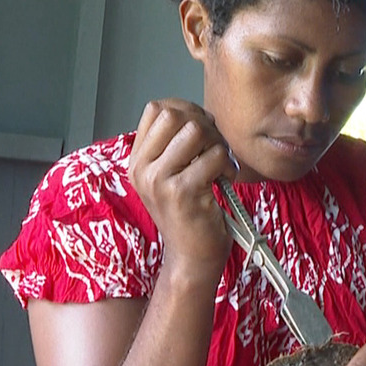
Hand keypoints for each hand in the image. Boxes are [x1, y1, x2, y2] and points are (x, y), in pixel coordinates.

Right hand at [126, 99, 238, 283]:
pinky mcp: (182, 193)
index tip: (202, 130)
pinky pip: (214, 157)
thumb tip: (199, 115)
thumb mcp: (170, 176)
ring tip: (221, 164)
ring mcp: (159, 181)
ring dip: (218, 143)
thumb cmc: (189, 214)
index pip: (156, 108)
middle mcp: (142, 169)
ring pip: (196, 131)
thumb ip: (175, 144)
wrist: (191, 257)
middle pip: (174, 114)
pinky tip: (226, 181)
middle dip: (204, 124)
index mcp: (137, 161)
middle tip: (214, 147)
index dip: (186, 110)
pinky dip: (228, 166)